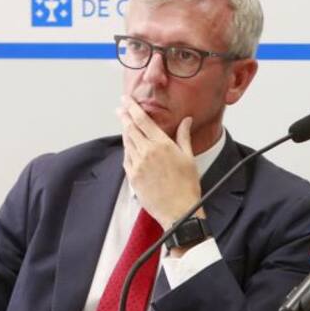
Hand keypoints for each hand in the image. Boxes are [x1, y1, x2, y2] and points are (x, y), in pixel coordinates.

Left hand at [118, 99, 202, 229]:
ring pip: (127, 142)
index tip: (126, 99)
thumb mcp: (189, 158)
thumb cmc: (188, 186)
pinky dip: (127, 149)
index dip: (132, 107)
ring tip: (124, 124)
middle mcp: (146, 152)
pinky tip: (128, 146)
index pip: (142, 120)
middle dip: (124, 116)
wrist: (179, 211)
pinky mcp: (132, 177)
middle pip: (130, 128)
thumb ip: (184, 136)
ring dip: (124, 131)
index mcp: (162, 145)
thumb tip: (186, 120)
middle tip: (120, 108)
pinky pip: (126, 158)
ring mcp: (137, 165)